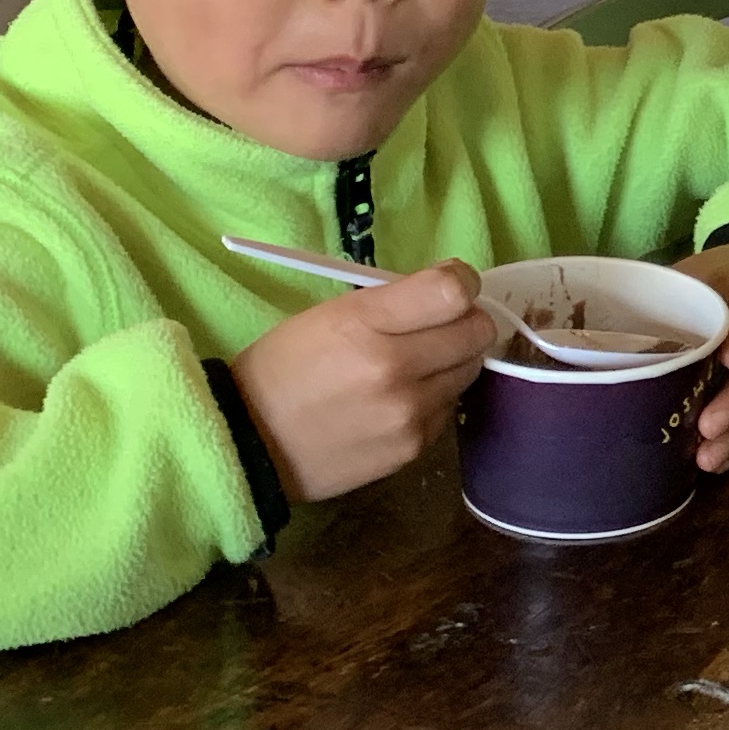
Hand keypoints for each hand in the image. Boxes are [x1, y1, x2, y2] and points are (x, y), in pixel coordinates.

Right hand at [228, 262, 497, 504]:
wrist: (251, 445)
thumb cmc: (283, 369)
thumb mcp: (326, 316)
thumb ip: (393, 302)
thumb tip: (452, 292)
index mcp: (364, 324)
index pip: (453, 291)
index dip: (462, 282)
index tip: (453, 285)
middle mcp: (395, 369)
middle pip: (477, 332)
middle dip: (465, 321)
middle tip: (441, 325)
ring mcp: (409, 413)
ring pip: (470, 371)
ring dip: (452, 361)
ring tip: (415, 364)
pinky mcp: (415, 447)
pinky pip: (449, 408)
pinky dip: (435, 397)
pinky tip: (400, 400)